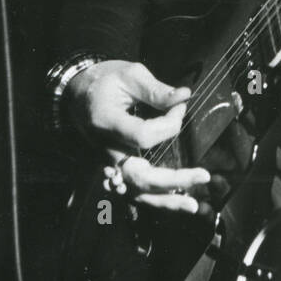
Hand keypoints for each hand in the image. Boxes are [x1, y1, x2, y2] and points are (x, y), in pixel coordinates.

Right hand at [65, 60, 208, 212]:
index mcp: (107, 123)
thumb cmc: (104, 81)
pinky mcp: (115, 169)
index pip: (143, 136)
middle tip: (204, 176)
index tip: (180, 106)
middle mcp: (106, 150)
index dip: (168, 123)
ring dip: (164, 201)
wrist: (77, 95)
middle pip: (140, 175)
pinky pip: (134, 190)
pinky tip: (174, 202)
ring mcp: (108, 163)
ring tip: (192, 205)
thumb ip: (157, 90)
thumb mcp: (130, 74)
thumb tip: (185, 96)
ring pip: (135, 191)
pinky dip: (154, 199)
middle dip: (174, 180)